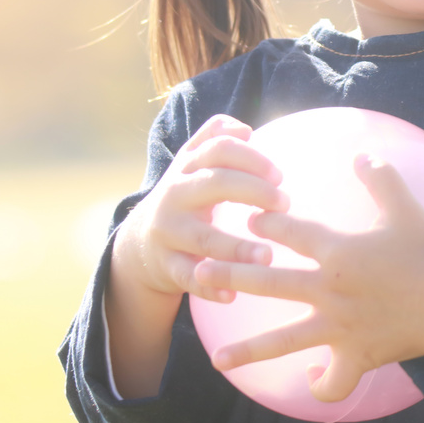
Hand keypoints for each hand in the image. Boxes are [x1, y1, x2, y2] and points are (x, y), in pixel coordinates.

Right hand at [112, 114, 288, 303]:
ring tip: (268, 256)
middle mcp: (174, 195)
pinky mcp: (166, 265)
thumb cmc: (181, 198)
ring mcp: (168, 232)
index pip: (218, 149)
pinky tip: (232, 294)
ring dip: (237, 248)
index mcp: (186, 168)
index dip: (250, 157)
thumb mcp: (189, 164)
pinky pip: (189, 278)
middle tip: (285, 203)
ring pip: (204, 238)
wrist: (138, 243)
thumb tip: (244, 128)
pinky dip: (210, 287)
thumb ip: (213, 138)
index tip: (280, 174)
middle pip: (215, 184)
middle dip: (253, 190)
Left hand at [192, 153, 423, 402]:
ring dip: (247, 350)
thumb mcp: (407, 209)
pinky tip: (310, 379)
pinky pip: (332, 380)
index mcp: (338, 251)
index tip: (249, 221)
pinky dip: (320, 384)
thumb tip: (361, 152)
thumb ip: (381, 178)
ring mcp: (339, 327)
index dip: (266, 225)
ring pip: (284, 340)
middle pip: (269, 282)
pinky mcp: (355, 356)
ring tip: (216, 359)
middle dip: (230, 276)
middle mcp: (329, 290)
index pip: (290, 233)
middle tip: (198, 274)